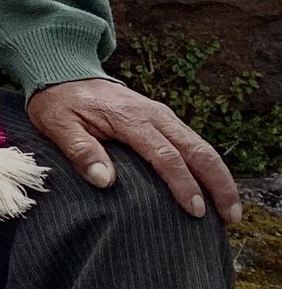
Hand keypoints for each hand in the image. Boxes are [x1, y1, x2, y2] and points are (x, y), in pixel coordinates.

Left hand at [28, 77, 241, 223]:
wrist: (63, 72)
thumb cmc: (59, 103)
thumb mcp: (57, 124)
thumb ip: (80, 150)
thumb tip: (105, 180)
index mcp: (129, 118)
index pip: (165, 155)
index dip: (183, 184)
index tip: (196, 211)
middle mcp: (153, 115)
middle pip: (197, 150)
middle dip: (219, 183)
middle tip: (230, 216)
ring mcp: (161, 115)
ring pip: (201, 146)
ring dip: (220, 176)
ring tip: (231, 210)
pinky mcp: (162, 118)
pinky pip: (193, 142)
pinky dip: (208, 165)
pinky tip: (213, 186)